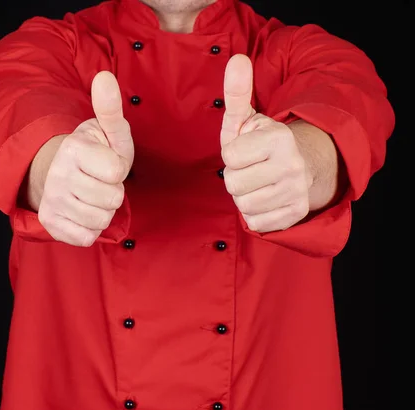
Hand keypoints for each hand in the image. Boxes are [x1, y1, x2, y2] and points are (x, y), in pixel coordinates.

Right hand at [38, 71, 133, 246]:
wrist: (57, 171)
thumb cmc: (92, 153)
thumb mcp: (105, 131)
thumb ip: (110, 109)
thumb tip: (105, 76)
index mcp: (73, 149)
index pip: (117, 172)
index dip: (118, 169)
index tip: (105, 162)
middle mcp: (58, 176)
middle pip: (112, 199)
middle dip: (112, 191)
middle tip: (98, 181)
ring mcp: (52, 202)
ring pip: (101, 220)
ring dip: (103, 211)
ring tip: (92, 195)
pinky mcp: (51, 224)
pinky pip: (87, 237)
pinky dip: (90, 228)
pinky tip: (82, 212)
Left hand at [220, 54, 312, 232]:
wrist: (305, 164)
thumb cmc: (265, 143)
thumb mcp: (249, 118)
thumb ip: (237, 93)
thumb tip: (236, 60)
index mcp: (279, 139)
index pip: (230, 157)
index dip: (232, 154)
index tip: (246, 150)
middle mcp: (291, 166)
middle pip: (233, 184)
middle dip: (236, 177)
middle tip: (251, 169)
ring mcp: (296, 192)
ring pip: (243, 205)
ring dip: (245, 196)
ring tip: (258, 183)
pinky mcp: (296, 214)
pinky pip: (255, 222)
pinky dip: (255, 213)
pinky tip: (266, 198)